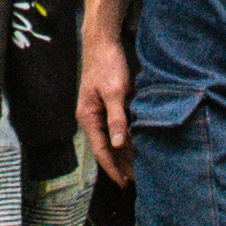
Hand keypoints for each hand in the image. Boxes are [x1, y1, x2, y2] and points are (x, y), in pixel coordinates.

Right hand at [76, 28, 134, 180]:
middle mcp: (90, 117)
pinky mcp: (106, 105)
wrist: (102, 42)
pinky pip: (115, 127)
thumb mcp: (115, 92)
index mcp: (88, 117)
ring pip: (111, 138)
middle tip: (136, 180)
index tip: (124, 183)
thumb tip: (119, 145)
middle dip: (119, 164)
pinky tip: (136, 145)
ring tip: (137, 168)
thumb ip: (117, 119)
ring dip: (123, 153)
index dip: (113, 168)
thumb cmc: (107, 65)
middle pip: (106, 147)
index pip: (101, 150)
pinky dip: (126, 138)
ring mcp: (97, 111)